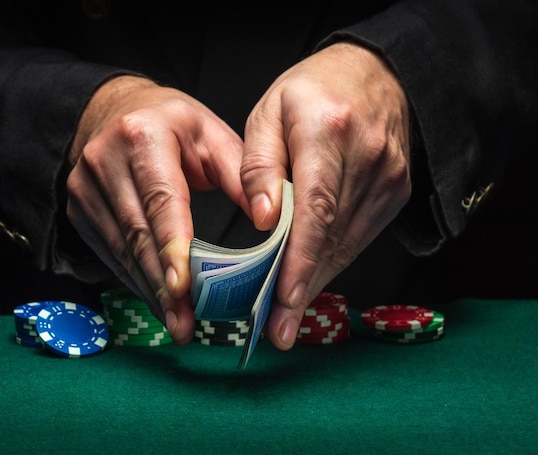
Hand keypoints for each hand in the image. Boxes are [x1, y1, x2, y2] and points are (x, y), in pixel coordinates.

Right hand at [66, 75, 249, 344]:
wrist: (111, 112)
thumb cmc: (171, 123)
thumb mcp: (210, 133)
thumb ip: (240, 173)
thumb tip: (269, 219)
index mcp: (143, 135)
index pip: (160, 198)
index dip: (172, 245)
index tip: (183, 287)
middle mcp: (105, 161)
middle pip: (138, 233)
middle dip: (164, 283)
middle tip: (185, 323)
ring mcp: (85, 187)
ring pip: (122, 250)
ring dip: (150, 289)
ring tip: (177, 322)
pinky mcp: (79, 209)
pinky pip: (111, 253)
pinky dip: (136, 280)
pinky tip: (157, 302)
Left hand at [240, 42, 410, 348]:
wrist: (376, 76)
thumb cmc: (312, 92)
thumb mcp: (269, 112)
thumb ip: (260, 164)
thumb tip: (264, 219)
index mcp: (328, 130)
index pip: (315, 206)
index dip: (301, 257)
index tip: (284, 298)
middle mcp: (367, 158)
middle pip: (331, 236)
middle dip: (302, 287)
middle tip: (278, 331)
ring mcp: (388, 179)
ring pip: (347, 244)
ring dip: (316, 281)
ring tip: (287, 318)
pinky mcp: (395, 193)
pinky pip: (360, 237)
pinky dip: (332, 262)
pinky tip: (310, 281)